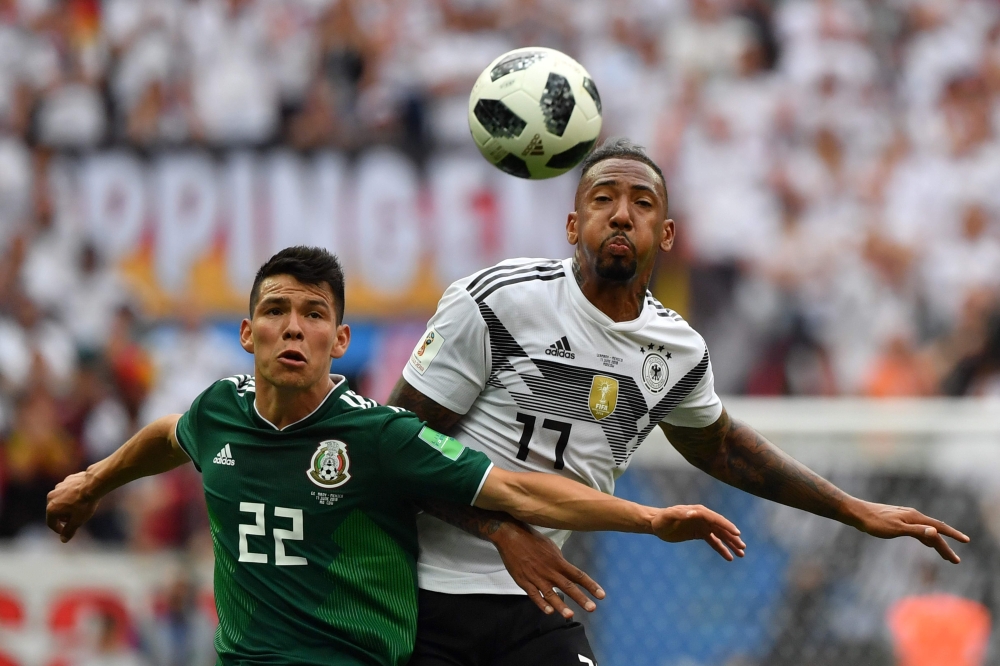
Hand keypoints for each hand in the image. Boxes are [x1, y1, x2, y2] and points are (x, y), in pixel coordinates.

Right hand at [46, 471, 100, 542]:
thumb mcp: (78, 521)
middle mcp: (51, 497)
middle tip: (74, 519)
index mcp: (51, 508)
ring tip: (79, 507)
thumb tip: (63, 540)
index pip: (51, 523)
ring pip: (60, 500)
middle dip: (63, 517)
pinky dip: (71, 496)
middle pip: (54, 511)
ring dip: (66, 506)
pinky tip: (82, 496)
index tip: (66, 532)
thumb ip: (69, 531)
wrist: (93, 484)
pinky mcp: (66, 480)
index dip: (58, 530)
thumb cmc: (85, 504)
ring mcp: (58, 487)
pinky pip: (67, 491)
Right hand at [492, 521, 604, 618]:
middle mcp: (550, 570)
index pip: (578, 575)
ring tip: (570, 615)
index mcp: (558, 561)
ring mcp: (536, 577)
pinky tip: (549, 611)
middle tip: (592, 609)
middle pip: (568, 586)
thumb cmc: (532, 539)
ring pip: (551, 594)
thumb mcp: (550, 547)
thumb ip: (559, 560)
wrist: (511, 535)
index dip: (590, 585)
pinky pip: (534, 595)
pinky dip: (542, 603)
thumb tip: (566, 570)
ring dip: (561, 606)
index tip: (601, 595)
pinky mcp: (524, 581)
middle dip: (581, 598)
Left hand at [652, 505, 745, 560]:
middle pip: (721, 528)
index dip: (727, 526)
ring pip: (720, 535)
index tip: (737, 534)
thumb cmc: (661, 519)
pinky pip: (713, 542)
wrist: (656, 524)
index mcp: (698, 511)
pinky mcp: (699, 534)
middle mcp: (703, 517)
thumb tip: (692, 513)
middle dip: (733, 537)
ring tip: (741, 554)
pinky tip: (729, 557)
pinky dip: (721, 549)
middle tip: (743, 547)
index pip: (715, 519)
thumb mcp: (668, 516)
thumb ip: (679, 513)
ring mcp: (702, 526)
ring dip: (731, 544)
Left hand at [853, 501, 969, 562]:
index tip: (966, 541)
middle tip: (955, 561)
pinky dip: (925, 538)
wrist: (857, 513)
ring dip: (936, 543)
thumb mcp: (896, 528)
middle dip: (945, 546)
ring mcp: (906, 518)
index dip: (953, 535)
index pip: (938, 528)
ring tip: (946, 556)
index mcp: (915, 517)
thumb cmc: (875, 522)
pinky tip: (927, 542)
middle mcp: (913, 516)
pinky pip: (918, 531)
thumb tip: (936, 532)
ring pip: (926, 532)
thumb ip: (916, 530)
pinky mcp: (899, 522)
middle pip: (934, 532)